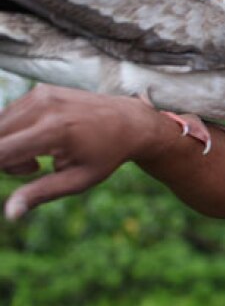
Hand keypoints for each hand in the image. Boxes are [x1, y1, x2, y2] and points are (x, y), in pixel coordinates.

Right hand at [0, 84, 167, 219]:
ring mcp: (40, 95)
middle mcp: (43, 107)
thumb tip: (10, 214)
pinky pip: (10, 116)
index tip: (22, 172)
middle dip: (5, 160)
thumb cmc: (106, 156)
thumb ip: (40, 193)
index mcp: (54, 131)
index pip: (0, 151)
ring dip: (9, 146)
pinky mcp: (39, 90)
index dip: (0, 167)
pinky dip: (16, 133)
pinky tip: (43, 139)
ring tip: (42, 155)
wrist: (130, 122)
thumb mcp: (78, 180)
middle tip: (35, 167)